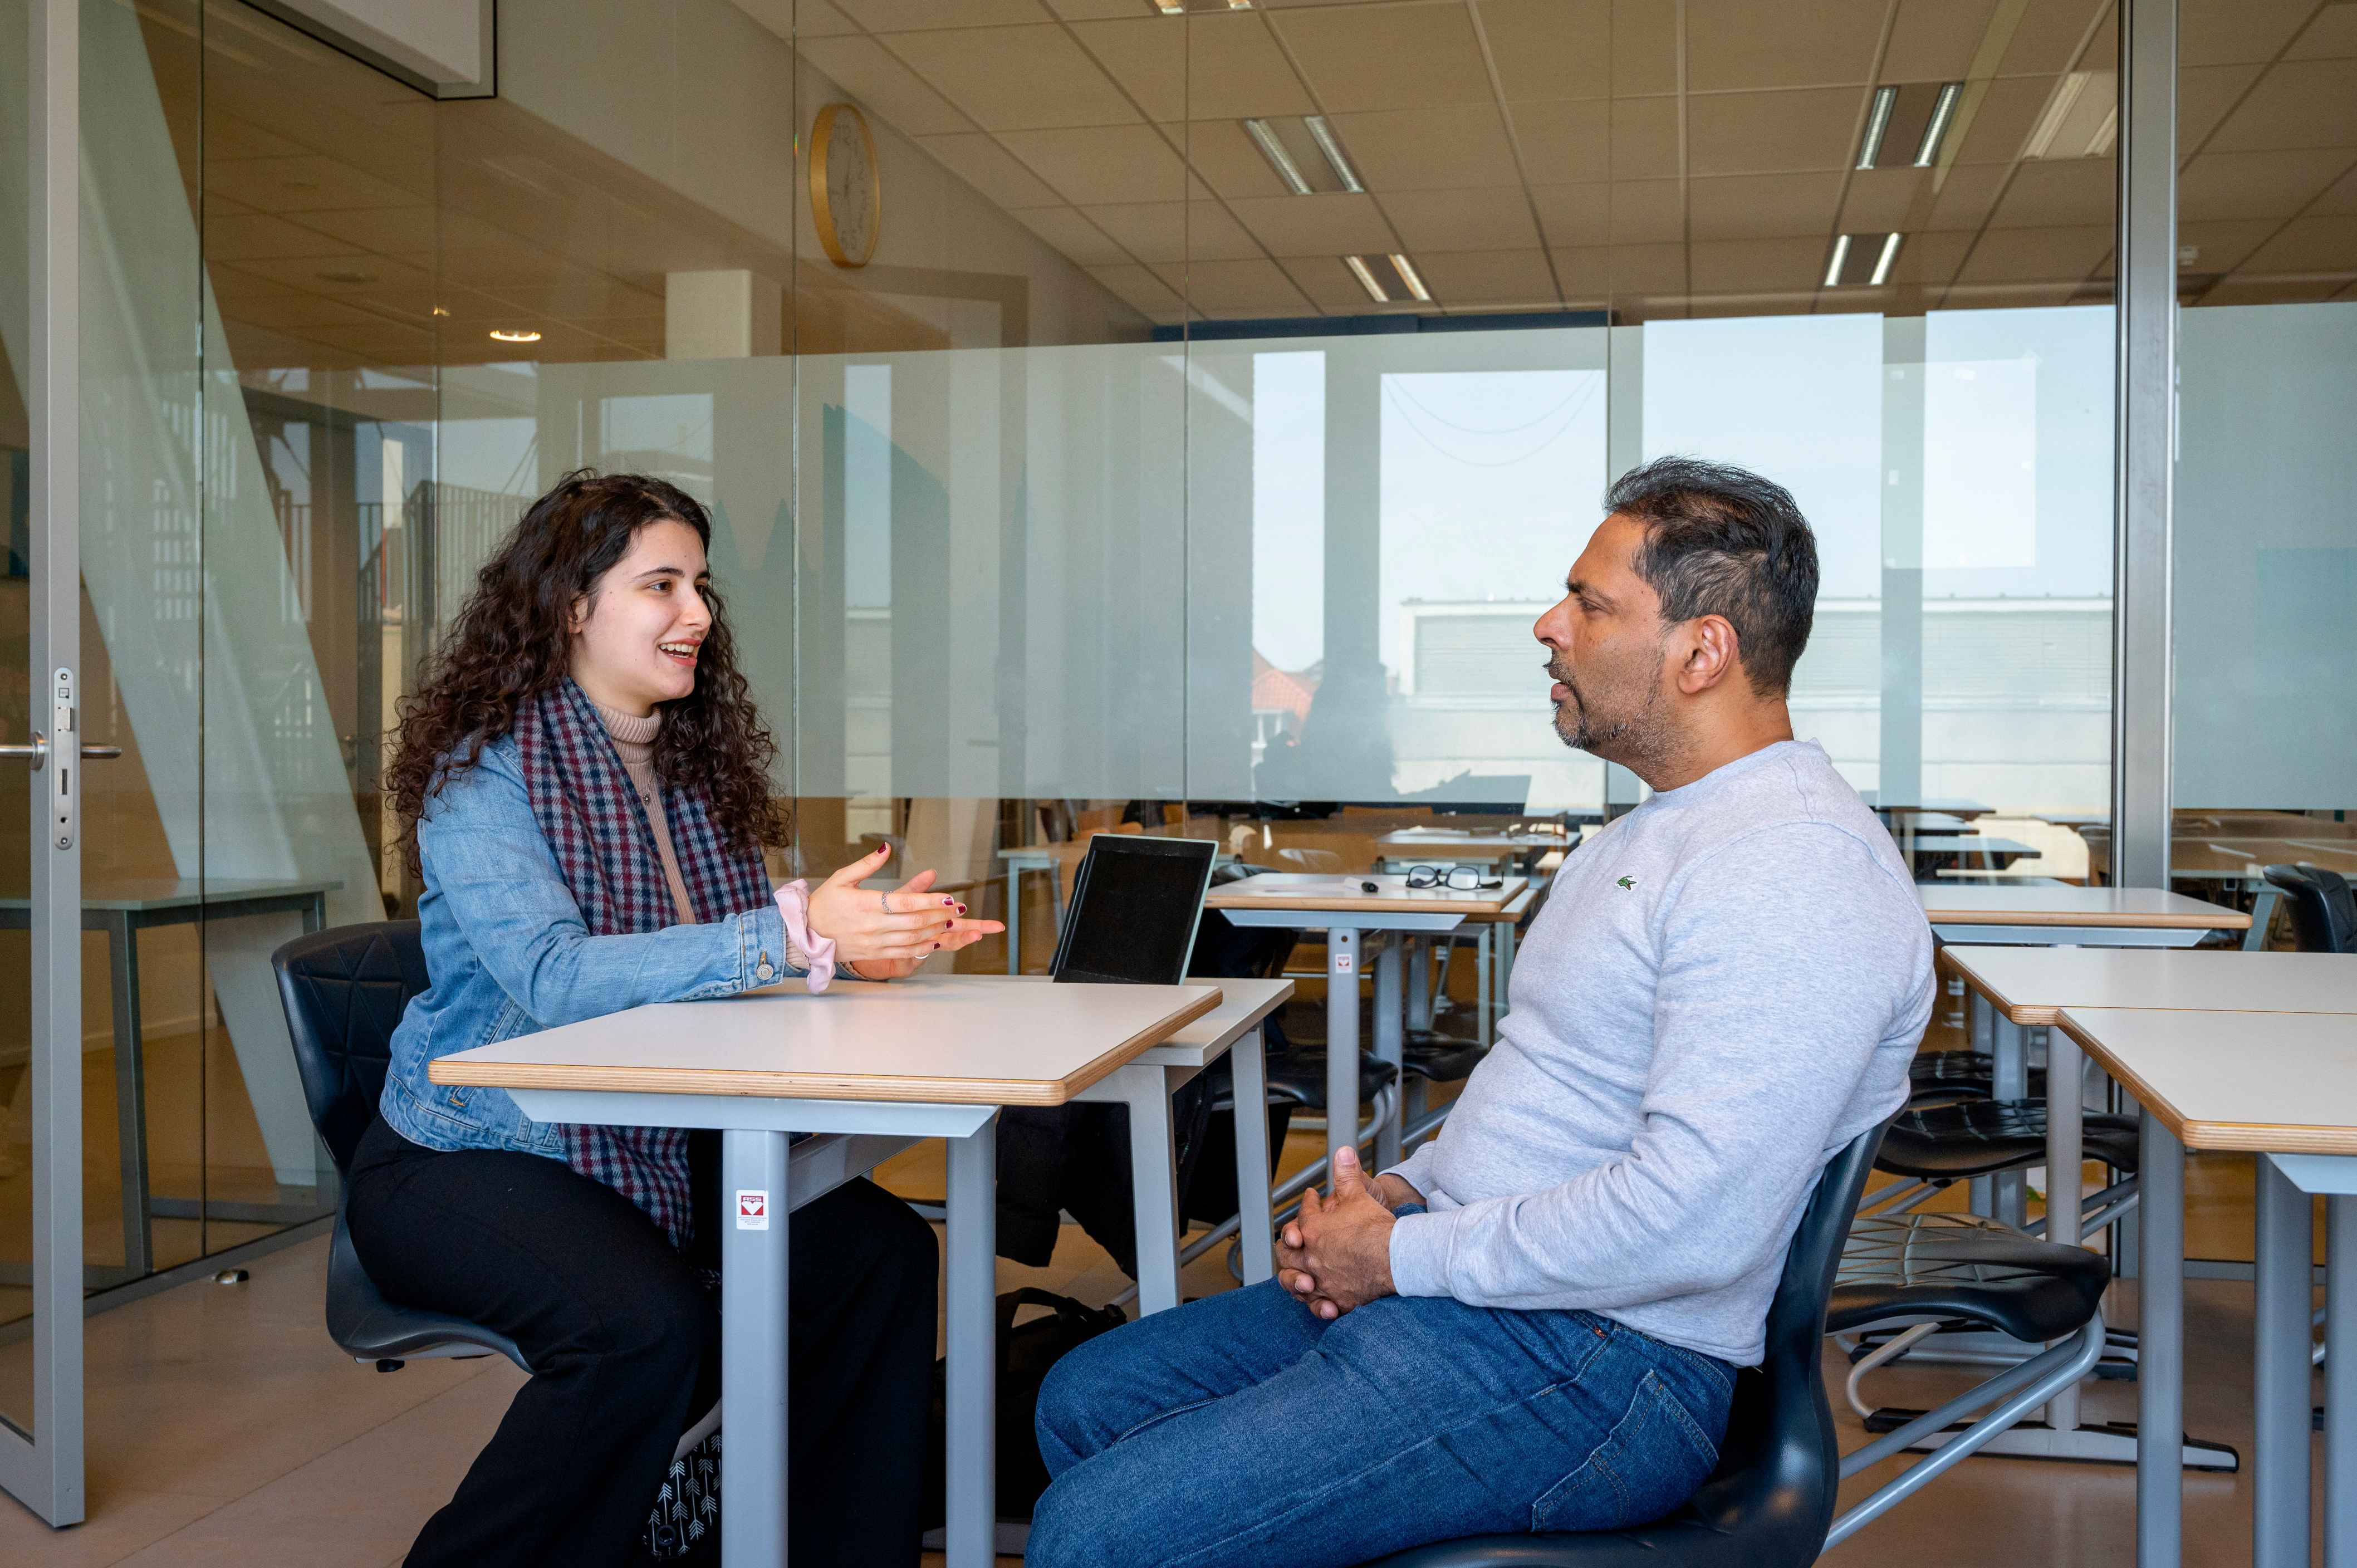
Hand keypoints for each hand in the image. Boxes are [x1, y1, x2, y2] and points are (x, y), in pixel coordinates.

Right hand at [805, 846, 1004, 972]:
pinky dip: (923, 947)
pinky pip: (904, 953)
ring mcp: (875, 942)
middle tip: (959, 909)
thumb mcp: (841, 878)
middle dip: (940, 916)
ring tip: (954, 923)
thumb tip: (887, 848)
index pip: (904, 902)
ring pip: (913, 939)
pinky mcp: (875, 954)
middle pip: (914, 922)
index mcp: (864, 904)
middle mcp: (872, 925)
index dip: (929, 901)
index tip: (948, 897)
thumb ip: (867, 864)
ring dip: (936, 931)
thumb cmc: (824, 904)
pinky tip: (936, 940)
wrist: (806, 935)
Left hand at [1276, 1145, 1399, 1319]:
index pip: (1304, 1215)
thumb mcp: (1359, 1194)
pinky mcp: (1336, 1299)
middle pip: (1286, 1252)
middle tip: (1294, 1239)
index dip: (1308, 1204)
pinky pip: (1318, 1304)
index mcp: (1313, 1230)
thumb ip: (1346, 1174)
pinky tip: (1322, 1303)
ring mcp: (1322, 1280)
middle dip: (1288, 1244)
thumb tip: (1342, 1151)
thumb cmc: (1376, 1229)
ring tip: (1301, 1275)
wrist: (1396, 1258)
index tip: (1312, 1199)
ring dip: (1295, 1277)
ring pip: (1296, 1281)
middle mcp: (1311, 1257)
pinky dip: (1317, 1303)